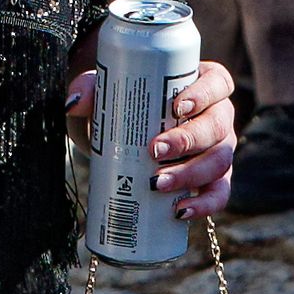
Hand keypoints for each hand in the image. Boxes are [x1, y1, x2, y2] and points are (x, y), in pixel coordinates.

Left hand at [64, 59, 239, 219]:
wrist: (127, 138)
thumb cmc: (127, 105)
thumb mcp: (110, 91)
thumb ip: (91, 89)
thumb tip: (73, 104)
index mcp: (205, 85)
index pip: (218, 83)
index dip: (205, 94)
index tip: (177, 107)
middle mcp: (219, 116)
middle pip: (219, 125)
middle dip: (189, 140)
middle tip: (154, 150)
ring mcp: (220, 149)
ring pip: (220, 161)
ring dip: (191, 174)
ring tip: (157, 183)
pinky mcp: (214, 180)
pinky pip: (220, 193)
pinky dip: (205, 205)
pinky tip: (181, 211)